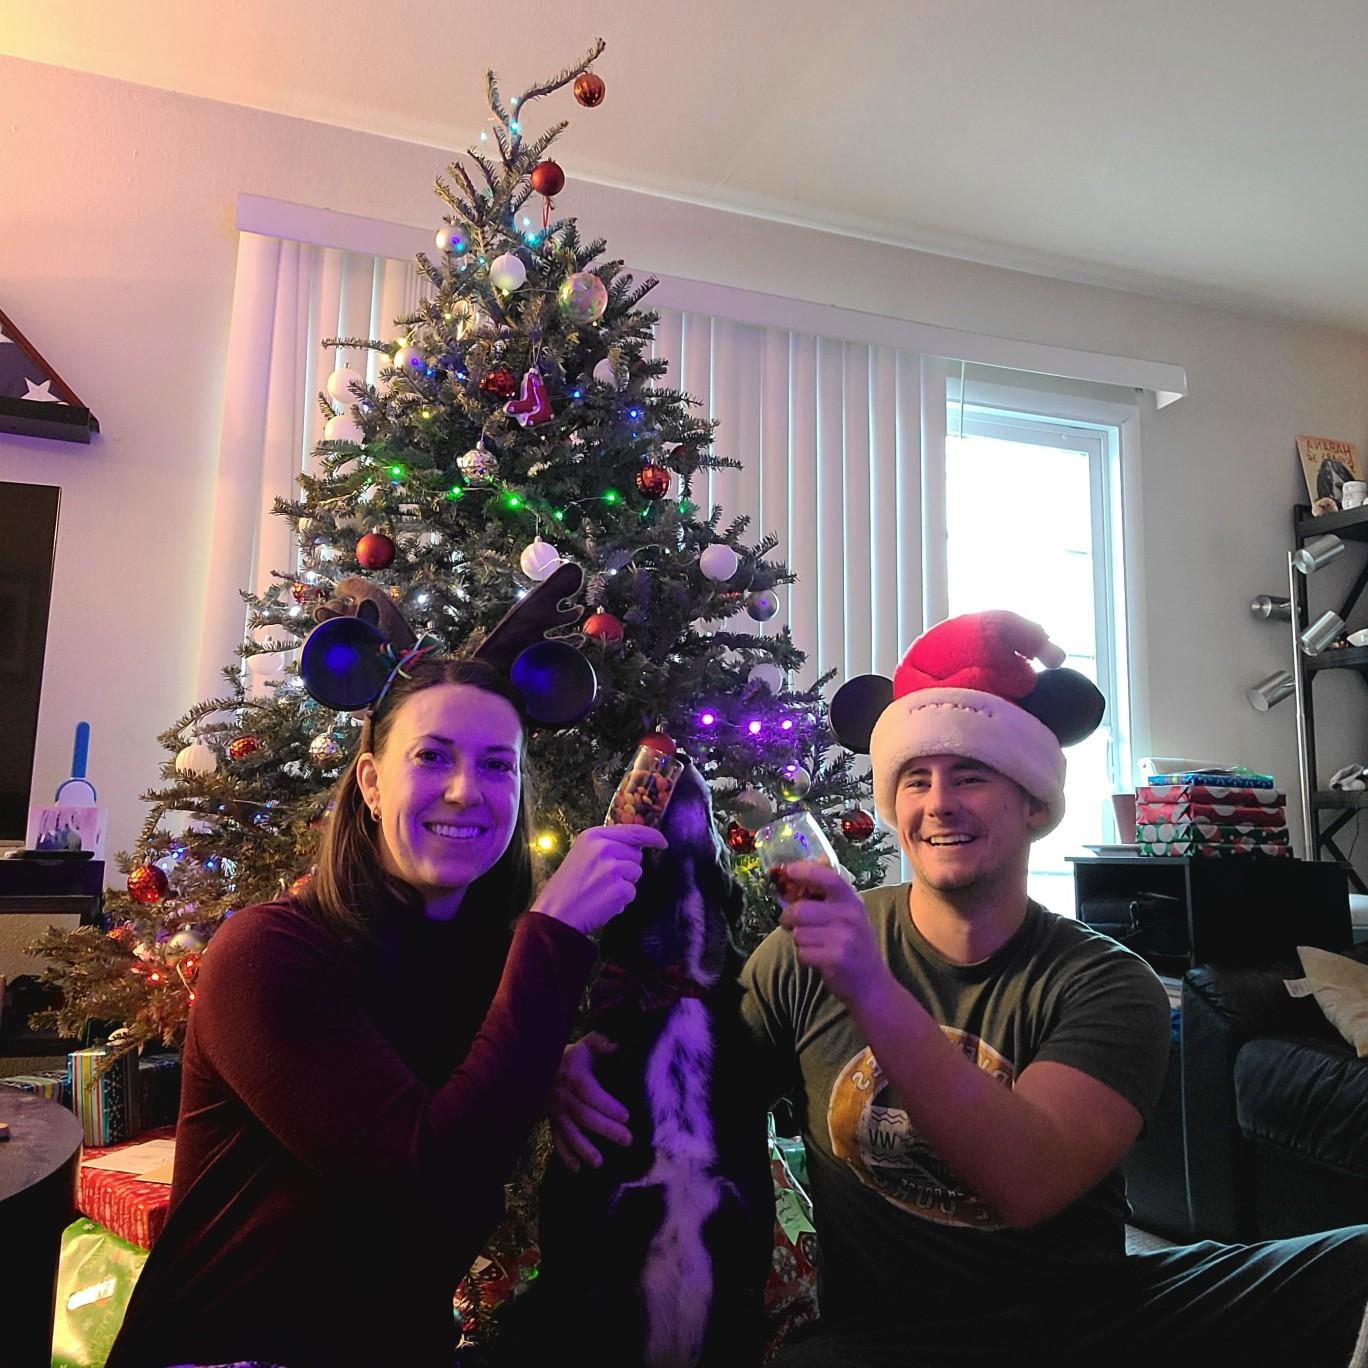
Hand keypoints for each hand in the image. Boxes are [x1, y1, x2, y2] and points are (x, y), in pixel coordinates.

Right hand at [531, 823, 667, 934]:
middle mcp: (605, 848)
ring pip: (636, 874)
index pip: (634, 830)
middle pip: (636, 855)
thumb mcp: (582, 853)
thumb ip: (606, 845)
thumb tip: (635, 844)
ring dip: (624, 884)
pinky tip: (602, 902)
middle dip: (626, 867)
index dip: (652, 837)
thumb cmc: (567, 886)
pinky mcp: (620, 889)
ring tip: (601, 890)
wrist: (556, 912)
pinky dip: (621, 900)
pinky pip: (632, 892)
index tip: (662, 842)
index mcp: (594, 836)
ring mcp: (613, 868)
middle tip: (602, 879)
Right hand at [550, 1033, 631, 1170]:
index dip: (607, 1105)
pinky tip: (576, 1169)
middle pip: (584, 1115)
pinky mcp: (552, 1122)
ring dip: (584, 1148)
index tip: (626, 1115)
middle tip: (628, 1140)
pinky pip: (556, 1140)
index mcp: (574, 1075)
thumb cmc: (574, 1056)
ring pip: (569, 1132)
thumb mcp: (588, 1044)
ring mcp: (556, 1112)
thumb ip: (602, 1043)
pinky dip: (565, 1156)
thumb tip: (617, 1046)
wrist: (541, 1066)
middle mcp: (563, 1096)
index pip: (590, 1092)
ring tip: (599, 1162)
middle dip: (606, 1129)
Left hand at [778, 860, 890, 1004]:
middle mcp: (850, 916)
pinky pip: (802, 953)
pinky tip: (817, 960)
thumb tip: (792, 883)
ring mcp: (844, 937)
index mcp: (852, 901)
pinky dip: (804, 958)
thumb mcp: (848, 917)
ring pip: (798, 933)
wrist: (872, 984)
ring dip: (799, 941)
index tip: (787, 869)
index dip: (805, 871)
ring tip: (813, 945)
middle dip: (787, 918)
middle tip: (787, 922)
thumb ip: (826, 900)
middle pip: (801, 910)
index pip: (828, 877)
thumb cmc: (854, 946)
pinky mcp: (836, 958)